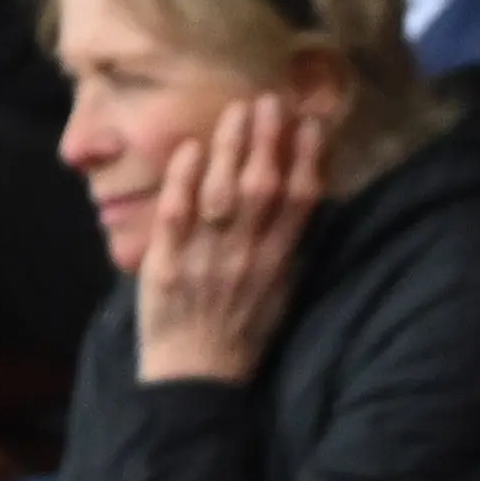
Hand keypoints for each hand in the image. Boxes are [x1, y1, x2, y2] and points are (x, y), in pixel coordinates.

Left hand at [133, 91, 326, 382]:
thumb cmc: (239, 332)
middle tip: (270, 101)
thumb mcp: (279, 293)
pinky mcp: (169, 267)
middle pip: (263, 191)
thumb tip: (302, 200)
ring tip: (237, 111)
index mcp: (278, 264)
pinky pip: (177, 218)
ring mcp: (207, 261)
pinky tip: (191, 149)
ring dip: (231, 151)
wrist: (196, 378)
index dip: (308, 161)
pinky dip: (184, 183)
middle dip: (268, 143)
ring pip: (223, 197)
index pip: (300, 204)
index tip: (310, 124)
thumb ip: (286, 247)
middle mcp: (247, 258)